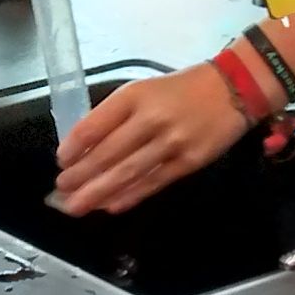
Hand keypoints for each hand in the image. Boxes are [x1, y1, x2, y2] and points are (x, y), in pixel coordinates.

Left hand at [50, 64, 250, 215]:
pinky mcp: (189, 162)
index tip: (61, 162)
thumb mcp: (144, 90)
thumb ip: (117, 115)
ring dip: (99, 192)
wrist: (233, 88)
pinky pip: (153, 183)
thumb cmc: (181, 90)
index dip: (74, 147)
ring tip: (77, 205)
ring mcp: (171, 142)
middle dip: (81, 176)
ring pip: (128, 172)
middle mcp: (151, 118)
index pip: (95, 124)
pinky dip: (130, 196)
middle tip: (61, 191)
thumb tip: (86, 148)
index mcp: (135, 96)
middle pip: (108, 153)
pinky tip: (111, 206)